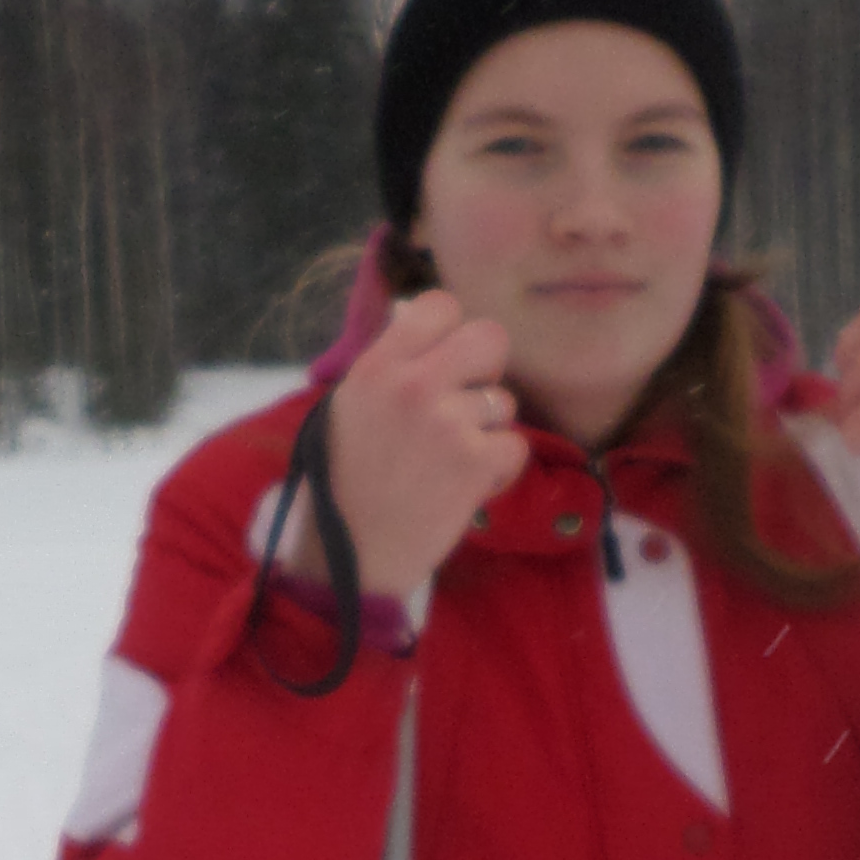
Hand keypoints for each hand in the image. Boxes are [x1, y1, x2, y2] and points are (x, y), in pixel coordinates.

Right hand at [293, 290, 530, 604]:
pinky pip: (515, 445)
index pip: (440, 305)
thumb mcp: (350, 407)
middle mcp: (414, 385)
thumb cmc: (345, 483)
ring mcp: (447, 423)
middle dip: (487, 369)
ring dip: (487, 430)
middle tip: (466, 401)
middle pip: (490, 337)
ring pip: (503, 401)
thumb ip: (390, 368)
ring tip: (452, 460)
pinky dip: (499, 469)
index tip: (444, 359)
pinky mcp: (474, 463)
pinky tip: (469, 484)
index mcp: (377, 367)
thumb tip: (428, 329)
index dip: (451, 330)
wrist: (350, 553)